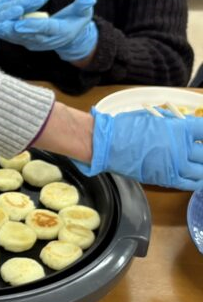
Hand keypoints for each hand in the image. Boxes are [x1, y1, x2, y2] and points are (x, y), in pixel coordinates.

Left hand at [0, 0, 97, 61]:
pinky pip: (16, 39)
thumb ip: (84, 5)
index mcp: (61, 31)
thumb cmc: (77, 18)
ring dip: (7, 33)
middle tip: (0, 24)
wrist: (70, 35)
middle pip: (29, 35)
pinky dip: (7, 34)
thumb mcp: (83, 11)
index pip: (45, 28)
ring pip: (20, 38)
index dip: (32, 25)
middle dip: (14, 30)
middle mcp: (47, 40)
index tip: (19, 22)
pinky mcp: (28, 42)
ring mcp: (37, 43)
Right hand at [75, 108, 202, 189]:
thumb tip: (190, 126)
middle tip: (197, 149)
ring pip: (202, 171)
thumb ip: (176, 122)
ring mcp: (175, 166)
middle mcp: (181, 149)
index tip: (201, 134)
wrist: (108, 144)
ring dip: (202, 166)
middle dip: (202, 151)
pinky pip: (191, 184)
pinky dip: (198, 180)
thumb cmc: (128, 127)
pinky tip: (197, 176)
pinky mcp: (167, 179)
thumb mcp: (155, 117)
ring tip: (198, 162)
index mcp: (180, 129)